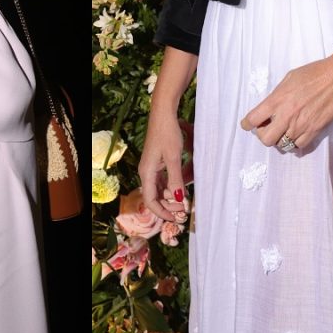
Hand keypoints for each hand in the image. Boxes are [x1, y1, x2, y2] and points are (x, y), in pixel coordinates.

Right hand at [138, 109, 188, 225]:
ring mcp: (151, 167)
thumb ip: (176, 179)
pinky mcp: (157, 161)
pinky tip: (182, 186)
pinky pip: (162, 180)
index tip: (175, 218)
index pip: (150, 200)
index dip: (161, 212)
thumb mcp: (173, 158)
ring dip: (171, 196)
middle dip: (168, 206)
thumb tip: (179, 199)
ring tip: (185, 200)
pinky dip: (171, 186)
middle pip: (154, 197)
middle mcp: (146, 172)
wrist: (164, 114)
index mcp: (147, 172)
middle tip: (183, 210)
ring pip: (159, 189)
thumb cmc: (167, 133)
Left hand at [241, 53, 332, 152]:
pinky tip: (296, 135)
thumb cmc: (314, 72)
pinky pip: (299, 146)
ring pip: (282, 145)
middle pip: (265, 139)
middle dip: (263, 135)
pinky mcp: (316, 130)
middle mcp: (287, 115)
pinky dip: (295, 143)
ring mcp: (302, 125)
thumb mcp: (289, 78)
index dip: (247, 124)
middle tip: (268, 128)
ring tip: (284, 131)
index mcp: (277, 99)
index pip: (253, 119)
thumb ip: (277, 95)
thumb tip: (271, 107)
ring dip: (280, 139)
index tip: (247, 124)